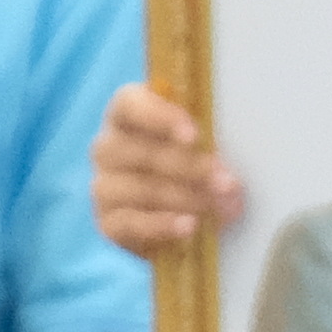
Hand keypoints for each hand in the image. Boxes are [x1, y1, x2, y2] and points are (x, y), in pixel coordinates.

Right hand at [93, 83, 242, 259]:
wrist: (180, 224)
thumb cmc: (192, 167)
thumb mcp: (202, 146)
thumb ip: (206, 138)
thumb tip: (226, 153)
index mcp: (126, 115)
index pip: (131, 106)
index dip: (161, 118)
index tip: (194, 135)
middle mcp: (108, 147)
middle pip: (144, 153)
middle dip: (191, 167)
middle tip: (227, 182)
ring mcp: (104, 185)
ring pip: (143, 189)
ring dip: (187, 198)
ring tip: (222, 207)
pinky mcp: (109, 222)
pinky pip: (133, 224)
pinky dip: (163, 225)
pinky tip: (189, 226)